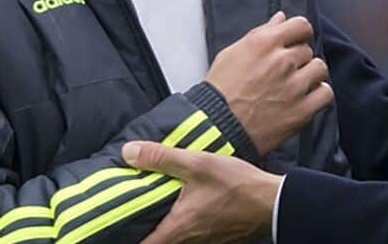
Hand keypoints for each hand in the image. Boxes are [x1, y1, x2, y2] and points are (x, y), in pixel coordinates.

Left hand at [122, 140, 279, 243]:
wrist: (274, 202)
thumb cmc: (239, 187)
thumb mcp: (198, 164)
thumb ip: (162, 157)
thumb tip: (129, 152)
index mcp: (177, 228)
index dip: (125, 237)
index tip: (113, 228)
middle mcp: (188, 241)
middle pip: (157, 242)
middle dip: (144, 230)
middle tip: (133, 212)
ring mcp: (204, 242)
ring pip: (175, 239)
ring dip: (164, 226)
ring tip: (156, 207)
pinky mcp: (217, 238)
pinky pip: (192, 236)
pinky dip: (183, 225)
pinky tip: (185, 205)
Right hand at [203, 12, 332, 154]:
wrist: (217, 128)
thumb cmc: (220, 91)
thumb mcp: (232, 53)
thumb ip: (261, 32)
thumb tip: (281, 18)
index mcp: (264, 43)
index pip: (301, 25)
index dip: (299, 33)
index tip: (295, 41)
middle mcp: (281, 61)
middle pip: (307, 49)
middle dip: (298, 58)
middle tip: (284, 70)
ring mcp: (293, 86)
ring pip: (320, 68)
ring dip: (311, 74)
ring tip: (296, 83)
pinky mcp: (301, 111)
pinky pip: (326, 93)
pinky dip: (319, 94)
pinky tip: (306, 97)